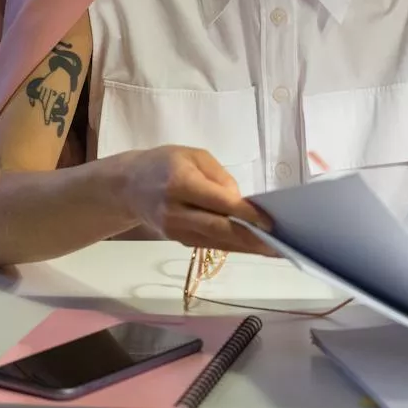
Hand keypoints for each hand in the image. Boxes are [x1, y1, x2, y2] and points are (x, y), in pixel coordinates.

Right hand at [120, 145, 275, 254]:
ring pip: (216, 242)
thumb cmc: (165, 163)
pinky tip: (253, 247)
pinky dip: (233, 246)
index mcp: (180, 184)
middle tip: (279, 246)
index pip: (218, 203)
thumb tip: (240, 202)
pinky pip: (210, 244)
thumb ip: (219, 177)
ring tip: (274, 251)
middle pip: (218, 229)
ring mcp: (175, 230)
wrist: (128, 186)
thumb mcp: (193, 156)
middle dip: (251, 239)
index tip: (270, 221)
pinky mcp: (178, 240)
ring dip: (246, 248)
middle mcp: (175, 211)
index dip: (245, 214)